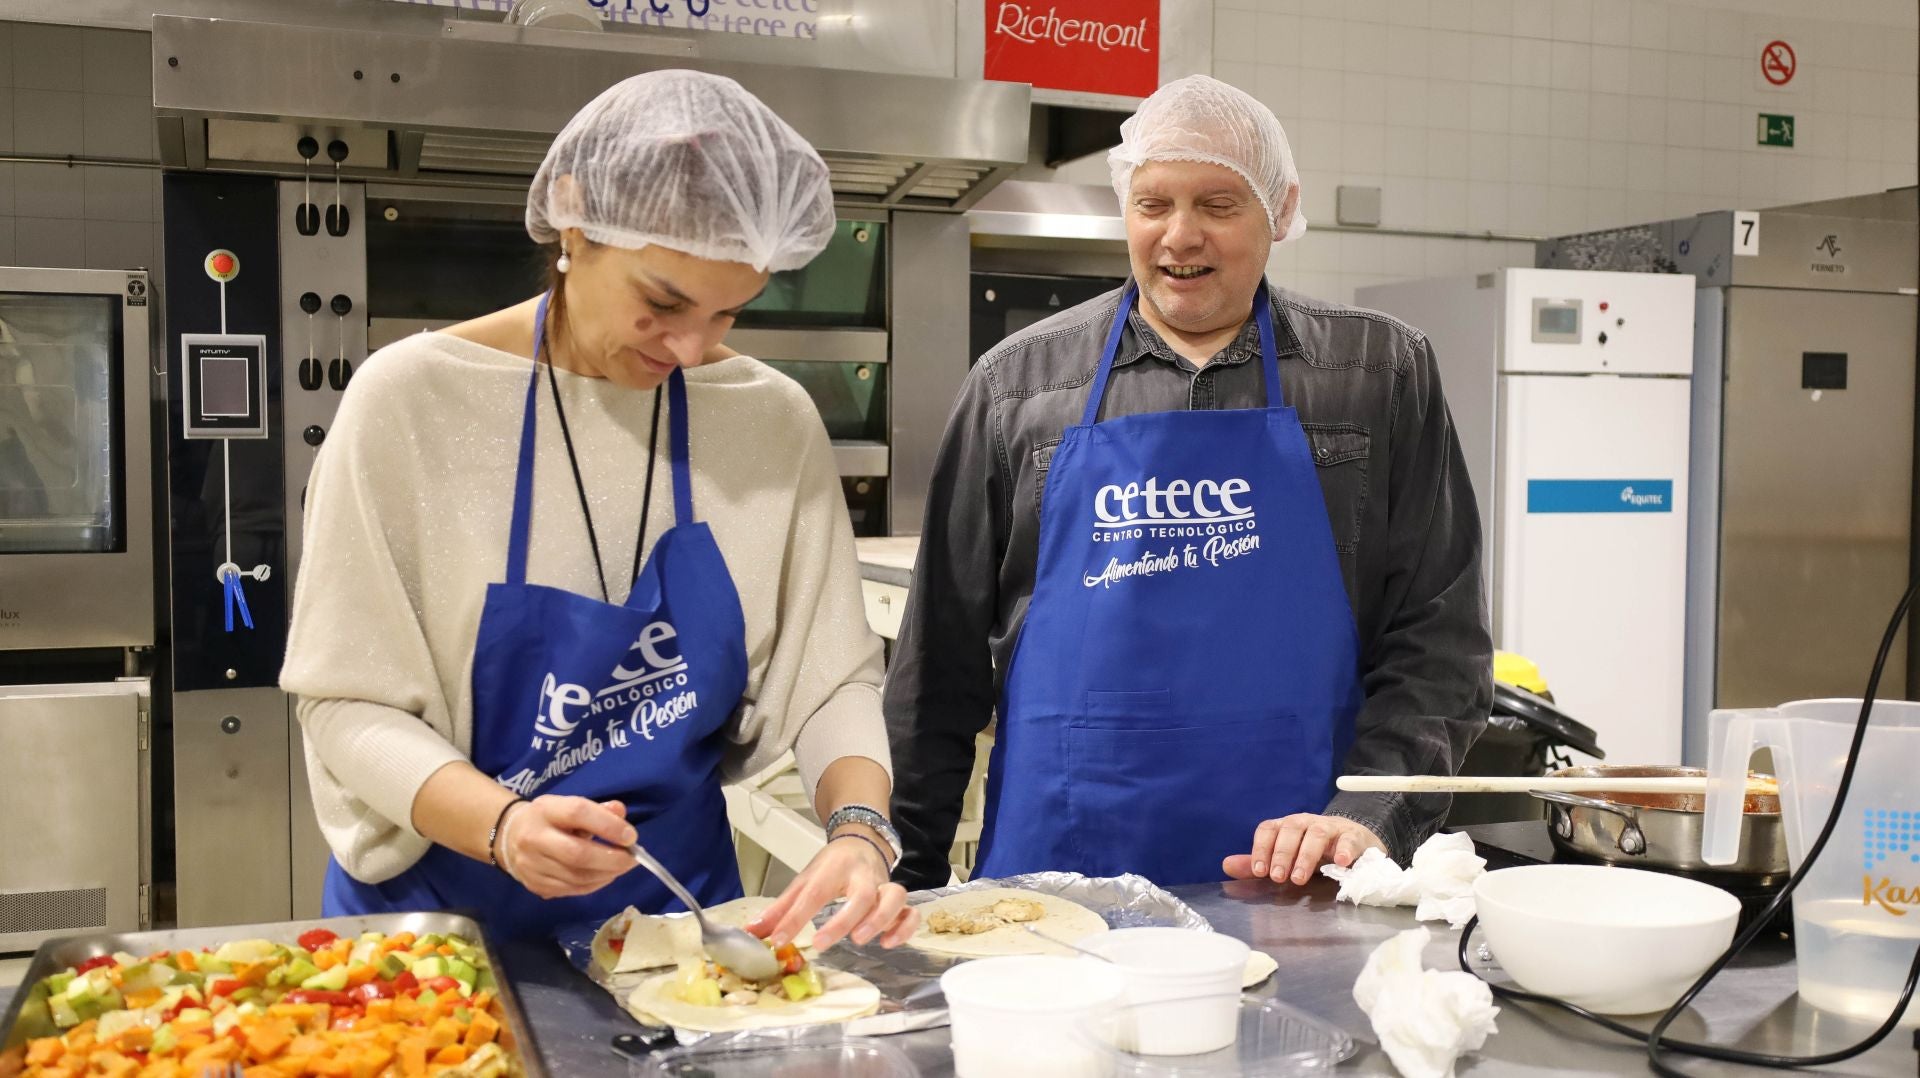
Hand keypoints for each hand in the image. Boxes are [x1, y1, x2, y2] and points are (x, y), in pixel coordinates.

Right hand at [499, 796, 637, 898]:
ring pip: (576, 877)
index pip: (578, 813)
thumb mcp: (570, 805)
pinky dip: (594, 885)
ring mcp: (531, 865)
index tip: (631, 836)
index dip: (608, 826)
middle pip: (577, 853)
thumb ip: (598, 809)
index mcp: (545, 810)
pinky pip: (571, 890)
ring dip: (606, 874)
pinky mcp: (534, 885)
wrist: (509, 837)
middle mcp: (534, 838)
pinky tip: (605, 876)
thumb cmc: (550, 819)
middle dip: (611, 859)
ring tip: (622, 867)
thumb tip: (621, 814)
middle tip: (633, 859)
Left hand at [747, 828, 918, 951]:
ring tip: (860, 939)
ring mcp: (884, 887)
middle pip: (862, 893)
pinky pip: (911, 912)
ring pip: (894, 897)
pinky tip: (889, 942)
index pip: (814, 892)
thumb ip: (780, 909)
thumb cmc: (831, 867)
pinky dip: (905, 927)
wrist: (862, 842)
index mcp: (833, 868)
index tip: (778, 941)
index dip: (795, 918)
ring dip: (880, 920)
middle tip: (823, 942)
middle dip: (845, 918)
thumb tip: (753, 932)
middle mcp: (863, 875)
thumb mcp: (803, 880)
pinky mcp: (898, 901)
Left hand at [1222, 813, 1385, 884]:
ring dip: (1306, 855)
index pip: (1269, 829)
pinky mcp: (1353, 836)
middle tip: (1278, 877)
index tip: (1259, 872)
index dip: (1261, 848)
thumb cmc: (1315, 852)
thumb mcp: (1287, 858)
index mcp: (1286, 827)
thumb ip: (1259, 863)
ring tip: (1299, 877)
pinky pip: (1348, 839)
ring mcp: (1331, 828)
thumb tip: (1226, 866)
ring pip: (1316, 834)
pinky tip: (1341, 863)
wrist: (1355, 842)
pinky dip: (1345, 849)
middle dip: (1282, 853)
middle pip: (1291, 829)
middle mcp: (1306, 823)